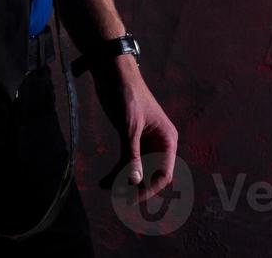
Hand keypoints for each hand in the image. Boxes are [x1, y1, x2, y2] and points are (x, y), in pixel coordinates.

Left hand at [93, 60, 179, 203]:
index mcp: (167, 139)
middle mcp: (159, 143)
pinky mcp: (130, 139)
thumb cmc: (127, 94)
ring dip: (122, 181)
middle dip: (134, 187)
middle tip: (116, 198)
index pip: (163, 174)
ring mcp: (144, 142)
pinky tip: (104, 180)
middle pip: (150, 174)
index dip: (149, 189)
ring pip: (137, 169)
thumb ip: (132, 154)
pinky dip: (116, 171)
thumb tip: (134, 181)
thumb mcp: (130, 126)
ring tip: (106, 188)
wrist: (113, 72)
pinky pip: (126, 160)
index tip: (132, 199)